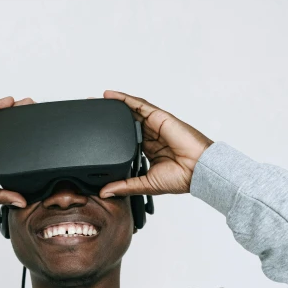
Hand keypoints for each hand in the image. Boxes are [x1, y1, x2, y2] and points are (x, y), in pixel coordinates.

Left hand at [96, 91, 213, 197]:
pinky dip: (124, 99)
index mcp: (148, 150)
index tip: (94, 135)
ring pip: (131, 111)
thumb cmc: (181, 178)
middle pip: (126, 122)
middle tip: (89, 112)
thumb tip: (104, 192)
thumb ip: (125, 186)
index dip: (111, 135)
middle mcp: (151, 136)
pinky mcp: (159, 117)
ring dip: (114, 105)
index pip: (125, 139)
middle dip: (108, 117)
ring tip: (95, 100)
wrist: (198, 170)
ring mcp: (155, 125)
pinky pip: (139, 104)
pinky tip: (110, 95)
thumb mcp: (145, 184)